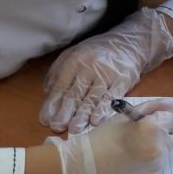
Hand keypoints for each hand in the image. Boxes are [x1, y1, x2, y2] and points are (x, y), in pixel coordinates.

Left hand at [39, 9, 172, 133]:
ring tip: (74, 129)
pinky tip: (96, 121)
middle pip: (75, 93)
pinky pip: (111, 97)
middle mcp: (90, 66)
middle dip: (65, 112)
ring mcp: (107, 74)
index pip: (61, 85)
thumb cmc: (96, 53)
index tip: (45, 119)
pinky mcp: (122, 80)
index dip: (53, 104)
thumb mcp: (73, 54)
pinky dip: (103, 110)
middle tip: (57, 127)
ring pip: (92, 97)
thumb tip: (48, 93)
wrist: (127, 44)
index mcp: (75, 60)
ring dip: (82, 115)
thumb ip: (58, 72)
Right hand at [46, 99, 172, 173]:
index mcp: (153, 129)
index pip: (172, 120)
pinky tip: (130, 165)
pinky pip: (155, 169)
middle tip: (139, 139)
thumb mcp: (126, 116)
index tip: (146, 124)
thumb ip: (153, 108)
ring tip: (132, 153)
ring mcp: (156, 168)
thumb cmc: (103, 137)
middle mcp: (159, 149)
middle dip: (159, 136)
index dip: (159, 121)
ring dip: (154, 151)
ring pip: (164, 154)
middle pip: (171, 137)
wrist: (86, 168)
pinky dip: (147, 166)